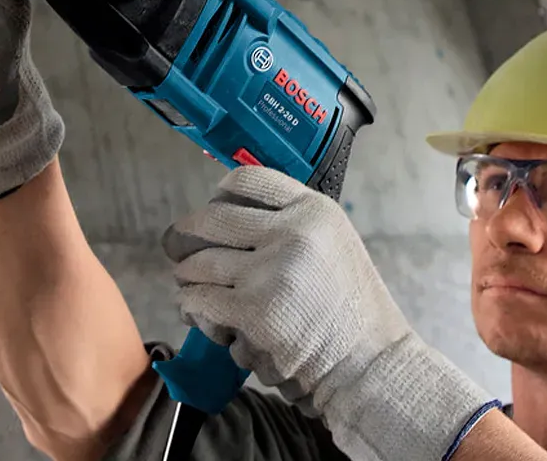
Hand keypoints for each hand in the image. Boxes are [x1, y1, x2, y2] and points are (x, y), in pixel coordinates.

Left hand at [163, 166, 494, 460]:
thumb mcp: (332, 241)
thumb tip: (227, 210)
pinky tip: (196, 313)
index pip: (245, 180)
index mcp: (312, 209)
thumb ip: (290, 221)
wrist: (371, 366)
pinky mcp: (253, 311)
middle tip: (176, 247)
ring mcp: (270, 271)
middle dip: (185, 235)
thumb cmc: (350, 310)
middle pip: (211, 218)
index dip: (218, 193)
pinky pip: (198, 299)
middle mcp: (291, 231)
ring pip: (199, 262)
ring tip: (189, 286)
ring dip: (187, 277)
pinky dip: (190, 307)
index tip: (211, 207)